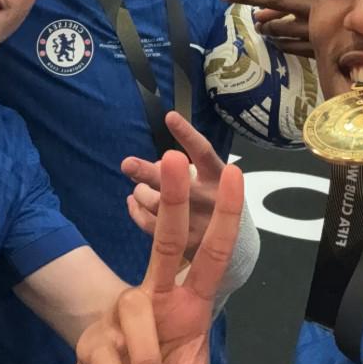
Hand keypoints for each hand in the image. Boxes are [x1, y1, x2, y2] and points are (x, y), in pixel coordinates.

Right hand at [75, 148, 243, 363]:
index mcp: (191, 306)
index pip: (212, 255)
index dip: (225, 218)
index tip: (235, 174)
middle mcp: (157, 300)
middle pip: (166, 242)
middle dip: (172, 200)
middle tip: (173, 155)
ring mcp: (122, 318)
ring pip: (135, 313)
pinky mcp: (94, 343)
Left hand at [122, 111, 226, 256]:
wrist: (235, 243)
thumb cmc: (215, 200)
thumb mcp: (209, 178)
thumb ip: (185, 168)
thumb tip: (157, 162)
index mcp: (218, 177)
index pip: (203, 152)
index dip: (186, 134)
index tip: (169, 117)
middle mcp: (209, 200)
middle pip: (176, 184)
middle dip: (149, 173)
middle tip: (127, 163)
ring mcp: (197, 224)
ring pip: (158, 205)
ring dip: (141, 192)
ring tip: (138, 188)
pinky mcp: (185, 246)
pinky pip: (150, 226)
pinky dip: (136, 211)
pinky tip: (132, 202)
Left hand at [219, 0, 314, 56]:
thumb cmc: (349, 6)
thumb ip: (291, 3)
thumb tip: (260, 14)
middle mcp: (310, 5)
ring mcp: (311, 27)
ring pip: (276, 27)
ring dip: (265, 26)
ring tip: (259, 25)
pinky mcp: (314, 46)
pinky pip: (287, 46)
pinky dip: (279, 43)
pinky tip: (277, 41)